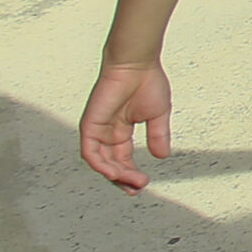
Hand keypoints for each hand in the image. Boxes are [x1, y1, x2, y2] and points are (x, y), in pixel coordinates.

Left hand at [82, 61, 173, 192]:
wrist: (137, 64)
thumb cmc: (147, 82)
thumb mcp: (158, 115)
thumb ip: (158, 136)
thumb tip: (161, 156)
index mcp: (120, 130)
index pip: (122, 159)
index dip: (131, 173)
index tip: (143, 183)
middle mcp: (106, 132)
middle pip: (110, 164)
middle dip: (124, 179)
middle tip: (138, 187)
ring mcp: (97, 129)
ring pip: (100, 162)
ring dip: (115, 175)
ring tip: (133, 183)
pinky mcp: (90, 125)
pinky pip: (90, 152)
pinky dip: (101, 165)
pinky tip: (115, 173)